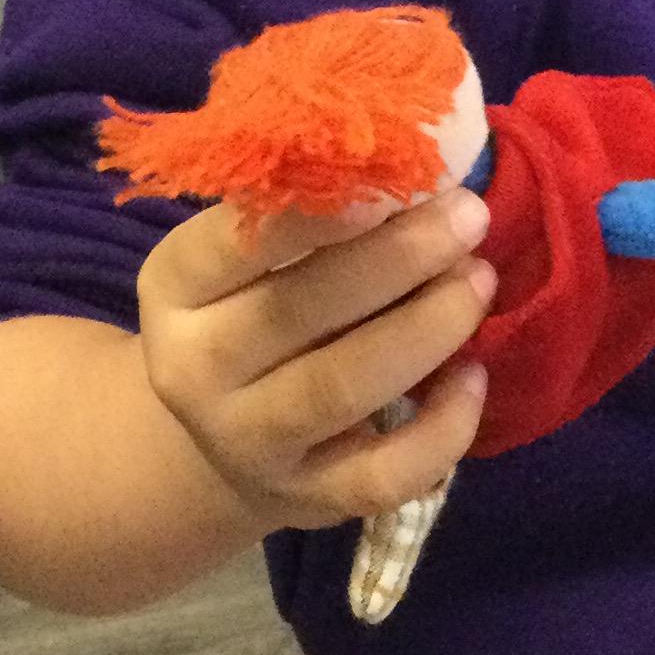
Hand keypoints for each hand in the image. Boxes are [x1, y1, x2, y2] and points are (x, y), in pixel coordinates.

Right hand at [135, 187, 495, 532]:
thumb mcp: (253, 257)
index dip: (313, 212)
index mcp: (175, 289)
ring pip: (338, 389)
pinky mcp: (305, 501)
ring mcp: (246, 444)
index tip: (392, 177)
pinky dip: (440, 430)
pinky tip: (475, 377)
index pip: (233, 244)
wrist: (229, 434)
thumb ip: (310, 210)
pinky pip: (380, 476)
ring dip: (424, 329)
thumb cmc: (260, 307)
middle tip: (469, 215)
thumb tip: (413, 154)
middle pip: (296, 311)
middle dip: (396, 259)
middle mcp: (193, 371)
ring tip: (479, 279)